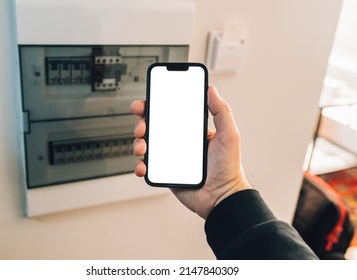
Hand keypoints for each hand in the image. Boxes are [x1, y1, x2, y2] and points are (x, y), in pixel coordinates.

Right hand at [130, 85, 250, 218]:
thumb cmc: (229, 168)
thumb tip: (211, 90)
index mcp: (191, 130)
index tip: (144, 103)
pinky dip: (140, 165)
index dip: (154, 105)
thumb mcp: (229, 134)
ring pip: (147, 145)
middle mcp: (178, 142)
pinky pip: (147, 166)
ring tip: (142, 148)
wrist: (221, 197)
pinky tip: (143, 166)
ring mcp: (170, 157)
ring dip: (138, 143)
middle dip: (141, 123)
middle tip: (142, 126)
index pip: (169, 112)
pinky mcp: (165, 173)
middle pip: (153, 126)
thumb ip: (221, 111)